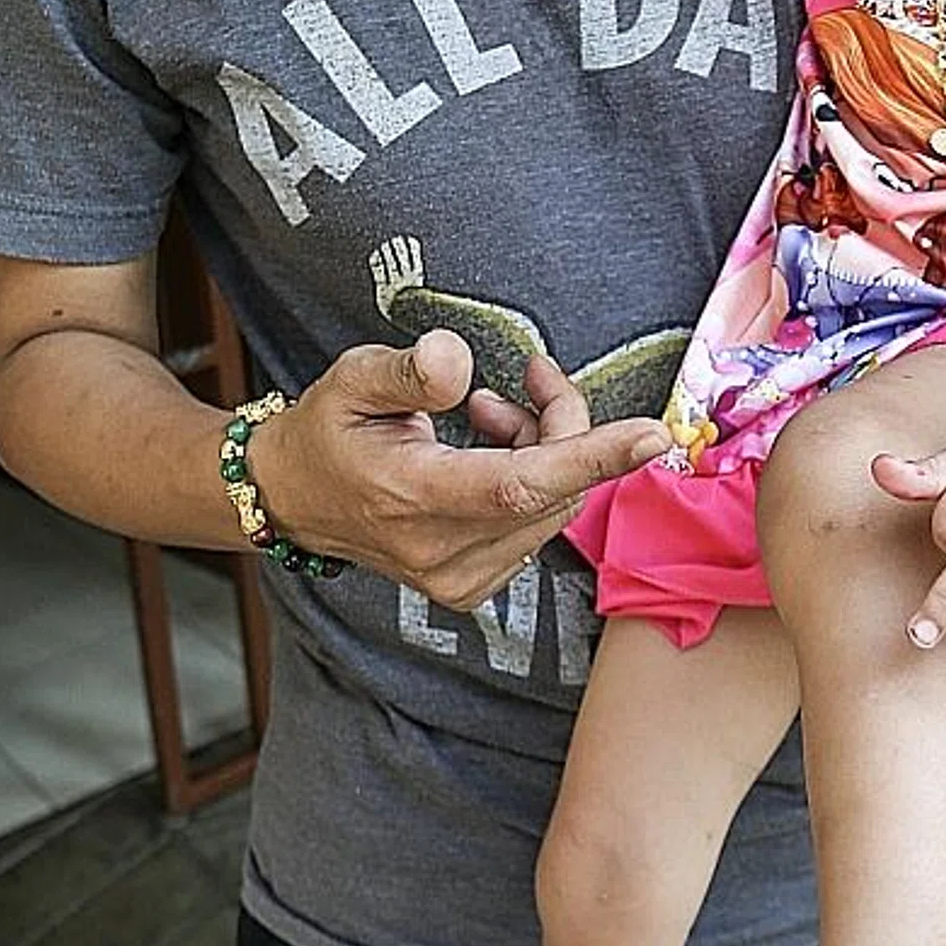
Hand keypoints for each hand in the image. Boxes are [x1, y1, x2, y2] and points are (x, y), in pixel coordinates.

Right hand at [247, 329, 666, 612]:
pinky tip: (490, 452)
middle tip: (529, 375)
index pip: (521, 484)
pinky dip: (533, 481)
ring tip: (489, 413)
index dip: (592, 457)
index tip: (651, 436)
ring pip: (552, 508)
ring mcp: (459, 578)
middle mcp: (442, 552)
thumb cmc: (327, 433)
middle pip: (550, 487)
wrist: (294, 499)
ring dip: (544, 449)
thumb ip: (408, 370)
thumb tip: (455, 360)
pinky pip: (536, 526)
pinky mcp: (472, 586)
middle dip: (563, 424)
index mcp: (414, 497)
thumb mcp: (352, 379)